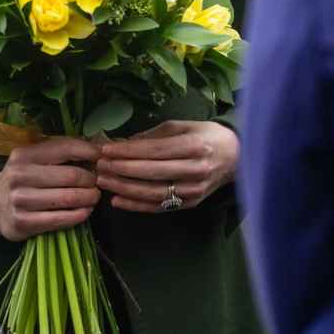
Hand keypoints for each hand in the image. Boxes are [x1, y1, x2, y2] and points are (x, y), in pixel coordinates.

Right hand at [0, 137, 100, 241]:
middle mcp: (20, 175)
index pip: (64, 148)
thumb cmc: (23, 177)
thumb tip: (96, 146)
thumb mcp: (33, 158)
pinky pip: (60, 220)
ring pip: (68, 198)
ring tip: (94, 197)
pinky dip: (79, 215)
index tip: (100, 156)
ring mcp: (20, 200)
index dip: (88, 151)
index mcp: (24, 155)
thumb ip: (60, 151)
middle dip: (91, 179)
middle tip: (97, 182)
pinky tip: (85, 211)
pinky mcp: (22, 223)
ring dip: (89, 198)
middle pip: (71, 176)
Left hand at [96, 120, 238, 213]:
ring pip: (153, 192)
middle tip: (99, 166)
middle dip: (121, 169)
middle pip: (152, 172)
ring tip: (103, 182)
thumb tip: (122, 143)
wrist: (235, 157)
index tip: (105, 150)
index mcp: (194, 146)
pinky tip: (117, 200)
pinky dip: (136, 206)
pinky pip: (159, 206)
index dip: (128, 152)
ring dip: (124, 188)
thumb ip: (153, 136)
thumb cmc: (205, 136)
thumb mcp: (182, 127)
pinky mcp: (191, 204)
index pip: (154, 151)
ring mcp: (194, 190)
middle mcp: (195, 169)